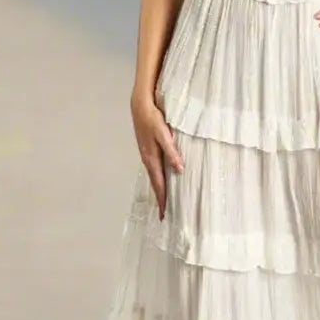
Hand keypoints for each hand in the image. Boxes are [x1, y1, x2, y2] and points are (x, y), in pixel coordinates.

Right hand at [130, 89, 183, 220]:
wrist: (140, 105)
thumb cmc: (153, 118)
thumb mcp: (164, 134)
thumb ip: (172, 152)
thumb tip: (180, 170)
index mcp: (152, 159)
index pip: (159, 184)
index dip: (163, 200)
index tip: (165, 215)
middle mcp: (148, 160)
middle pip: (155, 184)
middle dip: (160, 199)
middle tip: (165, 215)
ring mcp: (147, 155)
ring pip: (154, 177)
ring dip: (159, 190)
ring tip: (164, 202)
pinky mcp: (148, 149)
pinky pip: (154, 169)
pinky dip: (158, 178)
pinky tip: (162, 179)